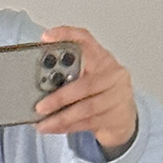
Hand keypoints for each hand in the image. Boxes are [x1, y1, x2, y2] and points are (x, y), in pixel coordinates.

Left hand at [35, 26, 136, 152]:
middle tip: (40, 105)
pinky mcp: (114, 117)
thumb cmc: (101, 92)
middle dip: (60, 97)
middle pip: (85, 84)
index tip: (47, 37)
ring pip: (85, 108)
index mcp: (102, 58)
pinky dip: (66, 126)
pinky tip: (53, 127)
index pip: (85, 39)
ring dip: (60, 118)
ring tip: (43, 123)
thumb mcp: (89, 74)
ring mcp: (116, 97)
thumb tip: (40, 78)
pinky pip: (86, 122)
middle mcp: (112, 74)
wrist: (123, 118)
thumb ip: (70, 71)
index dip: (67, 35)